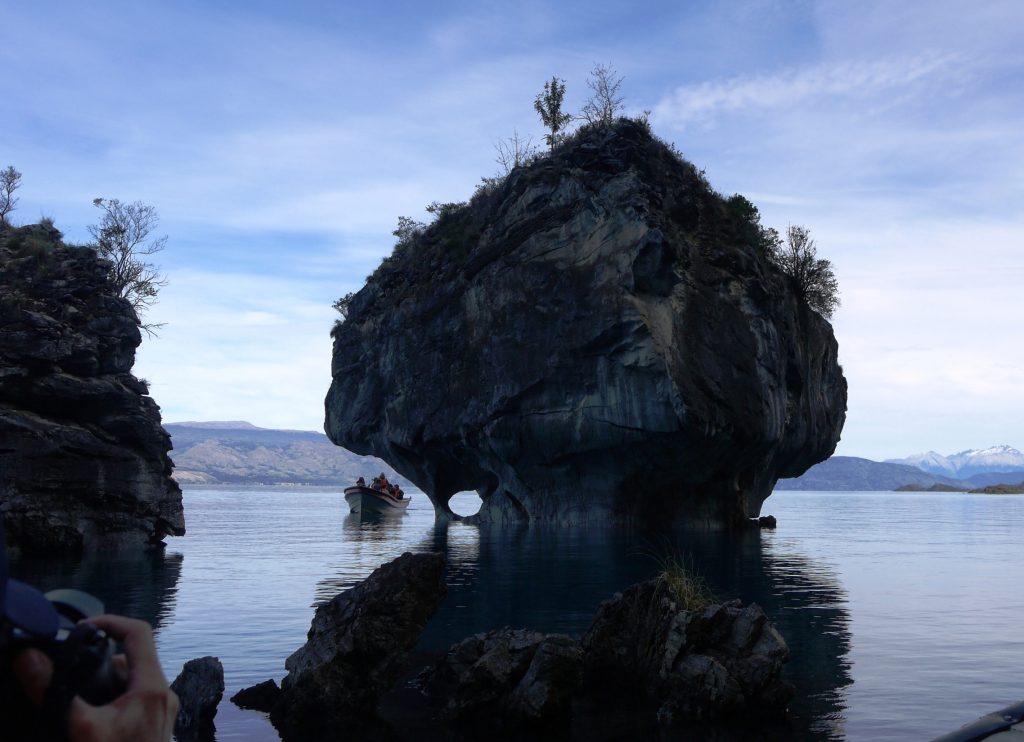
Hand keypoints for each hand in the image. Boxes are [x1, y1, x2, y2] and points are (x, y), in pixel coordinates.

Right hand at [13, 615, 178, 741]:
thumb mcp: (79, 728)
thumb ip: (53, 689)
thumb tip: (28, 657)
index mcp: (152, 687)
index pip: (139, 632)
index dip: (110, 621)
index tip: (81, 628)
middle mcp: (163, 695)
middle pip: (133, 657)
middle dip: (100, 657)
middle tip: (69, 664)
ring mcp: (162, 712)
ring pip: (132, 680)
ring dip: (105, 679)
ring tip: (75, 691)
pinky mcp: (154, 727)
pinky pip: (134, 699)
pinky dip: (112, 698)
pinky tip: (88, 714)